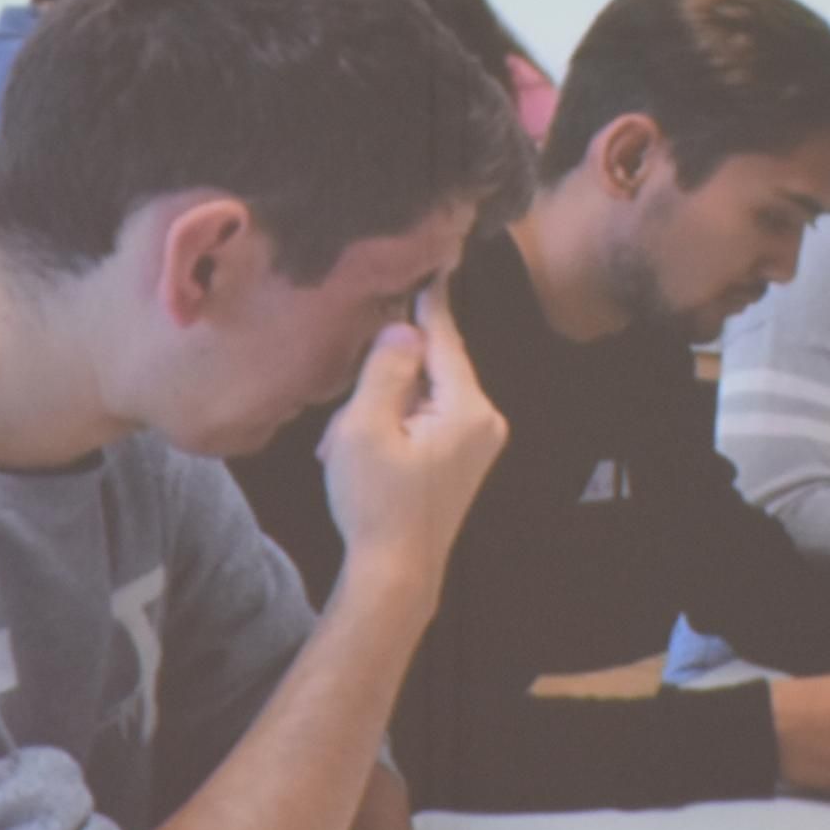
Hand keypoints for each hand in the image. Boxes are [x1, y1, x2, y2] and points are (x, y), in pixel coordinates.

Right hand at [316, 282, 509, 590]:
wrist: (395, 572)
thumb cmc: (375, 502)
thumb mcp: (365, 427)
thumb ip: (385, 370)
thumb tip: (403, 328)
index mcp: (468, 407)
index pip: (444, 337)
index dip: (429, 300)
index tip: (435, 258)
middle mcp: (485, 418)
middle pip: (432, 366)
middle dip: (386, 375)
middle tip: (347, 404)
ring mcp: (477, 441)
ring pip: (423, 393)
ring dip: (382, 405)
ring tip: (344, 441)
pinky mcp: (462, 458)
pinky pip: (426, 419)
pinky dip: (392, 424)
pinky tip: (359, 450)